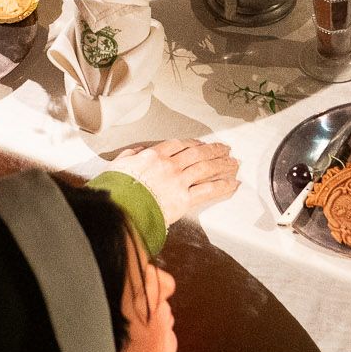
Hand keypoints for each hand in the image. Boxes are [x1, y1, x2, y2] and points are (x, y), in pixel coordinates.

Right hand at [108, 138, 239, 219]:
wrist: (120, 207)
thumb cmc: (116, 189)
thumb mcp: (117, 166)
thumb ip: (130, 156)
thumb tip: (138, 152)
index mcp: (153, 156)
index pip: (178, 145)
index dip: (193, 143)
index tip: (201, 144)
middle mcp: (169, 165)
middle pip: (197, 153)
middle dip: (213, 150)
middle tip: (225, 149)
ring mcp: (178, 181)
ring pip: (206, 167)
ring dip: (222, 164)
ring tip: (234, 163)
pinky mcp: (184, 199)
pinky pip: (208, 190)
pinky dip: (223, 186)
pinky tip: (233, 183)